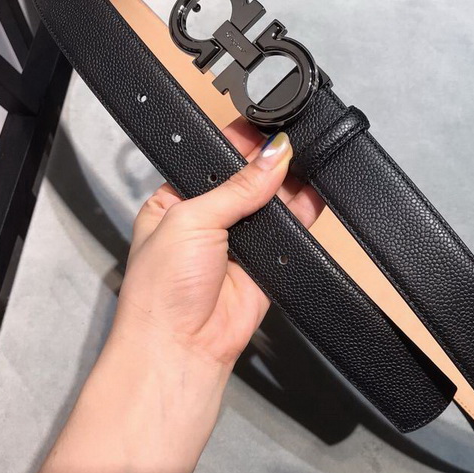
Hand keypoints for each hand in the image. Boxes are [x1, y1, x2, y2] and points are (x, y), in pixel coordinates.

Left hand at [109, 118, 323, 369]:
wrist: (181, 346)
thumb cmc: (160, 290)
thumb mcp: (191, 219)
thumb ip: (238, 188)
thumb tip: (272, 156)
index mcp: (178, 200)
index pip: (215, 159)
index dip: (239, 142)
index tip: (264, 126)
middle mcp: (209, 219)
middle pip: (248, 180)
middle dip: (269, 163)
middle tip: (290, 142)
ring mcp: (239, 242)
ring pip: (272, 204)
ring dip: (289, 186)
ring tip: (306, 162)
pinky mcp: (265, 263)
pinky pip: (290, 233)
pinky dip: (304, 215)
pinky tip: (313, 195)